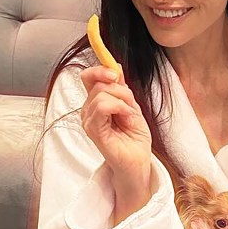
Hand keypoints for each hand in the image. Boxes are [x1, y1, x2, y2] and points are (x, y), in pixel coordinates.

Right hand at [79, 64, 151, 203]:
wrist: (138, 161)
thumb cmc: (134, 138)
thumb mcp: (131, 106)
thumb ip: (121, 88)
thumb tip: (115, 67)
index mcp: (95, 103)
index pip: (89, 77)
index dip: (100, 69)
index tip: (116, 72)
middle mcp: (88, 110)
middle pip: (97, 82)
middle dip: (120, 88)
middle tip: (131, 104)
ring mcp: (89, 120)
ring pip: (101, 93)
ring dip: (122, 100)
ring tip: (130, 115)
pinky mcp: (94, 130)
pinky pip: (103, 106)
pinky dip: (120, 107)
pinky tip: (127, 118)